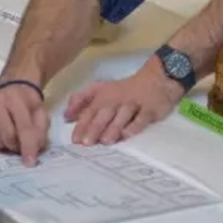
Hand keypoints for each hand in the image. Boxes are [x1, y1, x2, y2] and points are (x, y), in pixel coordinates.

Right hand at [0, 81, 49, 165]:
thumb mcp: (40, 113)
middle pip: (7, 137)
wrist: (11, 90)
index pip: (23, 128)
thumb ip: (40, 132)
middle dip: (16, 146)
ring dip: (3, 146)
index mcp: (15, 98)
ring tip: (9, 137)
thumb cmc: (26, 104)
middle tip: (20, 143)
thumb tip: (32, 152)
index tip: (30, 162)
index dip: (28, 147)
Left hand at [65, 59, 181, 145]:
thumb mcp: (100, 90)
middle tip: (87, 143)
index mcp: (103, 97)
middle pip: (104, 115)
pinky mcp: (149, 110)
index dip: (82, 125)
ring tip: (105, 141)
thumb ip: (81, 100)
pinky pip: (142, 118)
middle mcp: (117, 101)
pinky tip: (128, 134)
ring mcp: (134, 105)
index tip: (75, 140)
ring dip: (113, 128)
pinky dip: (135, 126)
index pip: (90, 111)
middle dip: (95, 128)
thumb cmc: (124, 90)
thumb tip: (66, 116)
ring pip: (122, 116)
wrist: (156, 79)